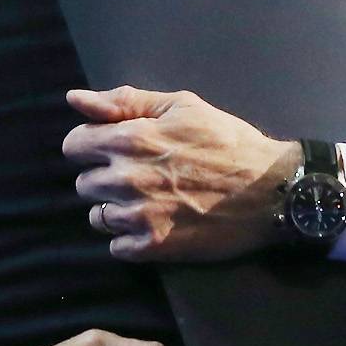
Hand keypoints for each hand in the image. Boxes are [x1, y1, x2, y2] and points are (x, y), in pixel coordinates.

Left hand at [63, 87, 298, 262]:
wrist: (272, 190)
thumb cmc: (229, 142)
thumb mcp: (182, 106)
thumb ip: (124, 101)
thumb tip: (75, 98)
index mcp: (130, 139)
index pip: (73, 145)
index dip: (91, 145)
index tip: (113, 149)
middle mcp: (126, 178)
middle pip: (83, 183)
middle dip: (105, 177)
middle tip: (139, 175)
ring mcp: (139, 216)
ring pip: (98, 217)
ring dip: (116, 209)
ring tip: (148, 201)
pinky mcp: (154, 247)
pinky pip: (117, 247)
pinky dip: (130, 238)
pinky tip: (155, 223)